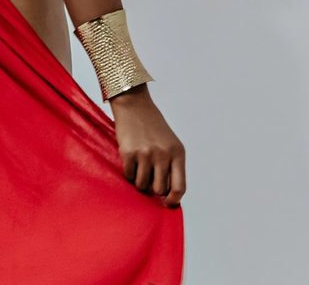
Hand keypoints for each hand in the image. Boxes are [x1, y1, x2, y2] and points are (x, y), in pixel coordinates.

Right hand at [109, 84, 185, 208]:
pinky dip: (129, 172)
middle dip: (152, 187)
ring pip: (142, 185)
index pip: (180, 187)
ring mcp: (146, 153)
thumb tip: (167, 197)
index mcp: (177, 153)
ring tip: (139, 164)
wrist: (134, 105)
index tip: (166, 203)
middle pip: (159, 189)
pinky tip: (130, 158)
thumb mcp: (170, 144)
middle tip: (148, 175)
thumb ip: (172, 167)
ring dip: (139, 180)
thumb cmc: (153, 127)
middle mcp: (163, 154)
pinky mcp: (129, 152)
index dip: (173, 200)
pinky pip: (129, 176)